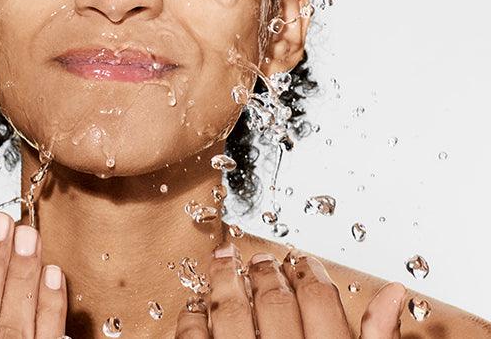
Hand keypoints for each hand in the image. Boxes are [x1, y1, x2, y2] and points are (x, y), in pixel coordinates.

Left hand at [175, 244, 405, 337]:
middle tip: (261, 257)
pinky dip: (192, 317)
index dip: (307, 271)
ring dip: (224, 279)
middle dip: (266, 271)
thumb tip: (396, 292)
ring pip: (229, 310)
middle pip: (272, 299)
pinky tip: (195, 305)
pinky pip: (193, 338)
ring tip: (224, 259)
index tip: (300, 261)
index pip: (317, 298)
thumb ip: (375, 336)